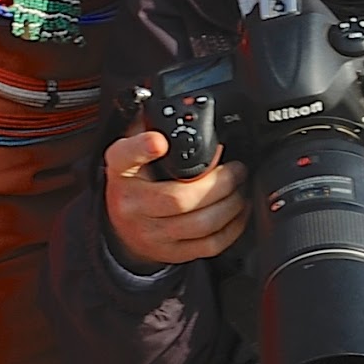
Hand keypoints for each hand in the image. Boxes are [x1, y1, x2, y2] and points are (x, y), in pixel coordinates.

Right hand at [103, 127, 249, 269]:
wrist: (123, 226)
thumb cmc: (135, 181)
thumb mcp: (132, 151)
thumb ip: (149, 128)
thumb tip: (182, 111)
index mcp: (121, 170)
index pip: (126, 157)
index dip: (142, 148)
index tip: (159, 141)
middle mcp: (132, 204)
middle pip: (179, 198)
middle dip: (219, 183)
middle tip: (237, 170)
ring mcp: (151, 233)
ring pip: (200, 224)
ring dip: (230, 205)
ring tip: (241, 188)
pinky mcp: (171, 252)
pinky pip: (208, 245)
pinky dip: (231, 229)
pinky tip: (238, 213)